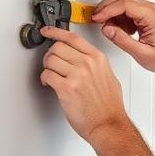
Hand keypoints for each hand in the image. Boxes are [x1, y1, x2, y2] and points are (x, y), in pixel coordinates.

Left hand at [39, 26, 129, 142]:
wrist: (108, 125)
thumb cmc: (109, 107)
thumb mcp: (109, 77)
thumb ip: (96, 65)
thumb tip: (83, 59)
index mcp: (98, 59)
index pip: (73, 37)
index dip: (56, 32)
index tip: (48, 31)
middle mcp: (87, 64)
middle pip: (58, 47)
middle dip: (50, 55)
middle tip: (50, 63)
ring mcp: (77, 75)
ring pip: (50, 59)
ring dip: (46, 67)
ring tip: (51, 76)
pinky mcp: (66, 89)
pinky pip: (47, 75)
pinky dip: (45, 79)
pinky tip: (50, 84)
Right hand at [91, 0, 154, 75]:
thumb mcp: (142, 54)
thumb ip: (122, 40)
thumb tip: (106, 29)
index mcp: (151, 16)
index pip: (124, 4)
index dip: (107, 10)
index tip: (97, 18)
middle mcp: (151, 10)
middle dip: (107, 6)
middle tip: (96, 18)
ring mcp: (149, 11)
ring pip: (125, 0)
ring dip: (113, 11)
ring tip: (108, 26)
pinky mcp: (146, 15)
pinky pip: (128, 9)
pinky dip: (119, 16)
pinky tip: (119, 29)